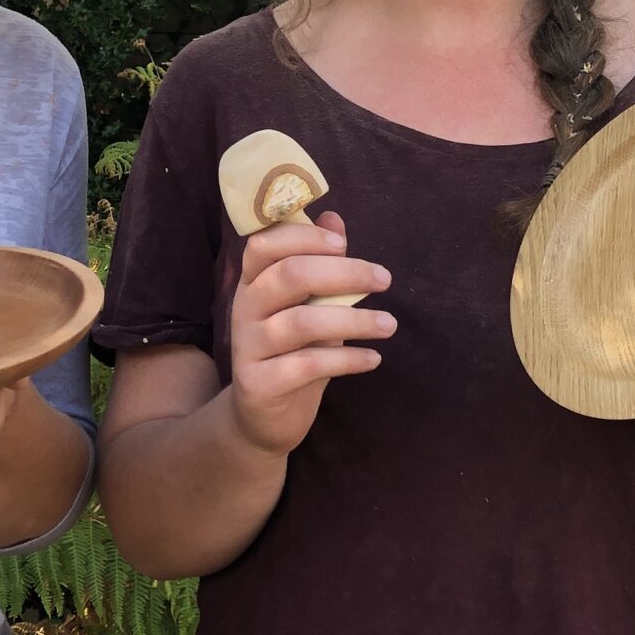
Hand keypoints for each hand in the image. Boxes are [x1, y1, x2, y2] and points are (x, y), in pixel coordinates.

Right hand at [228, 208, 391, 459]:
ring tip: (390, 325)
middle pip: (289, 275)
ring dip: (354, 320)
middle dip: (344, 272)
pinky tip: (373, 359)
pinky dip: (347, 359)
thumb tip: (334, 216)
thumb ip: (318, 264)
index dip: (304, 236)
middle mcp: (245, 309)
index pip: (265, 243)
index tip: (344, 243)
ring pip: (302, 321)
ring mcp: (249, 347)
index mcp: (253, 282)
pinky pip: (308, 365)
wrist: (262, 418)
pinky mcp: (259, 384)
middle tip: (384, 279)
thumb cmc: (291, 352)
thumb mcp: (305, 305)